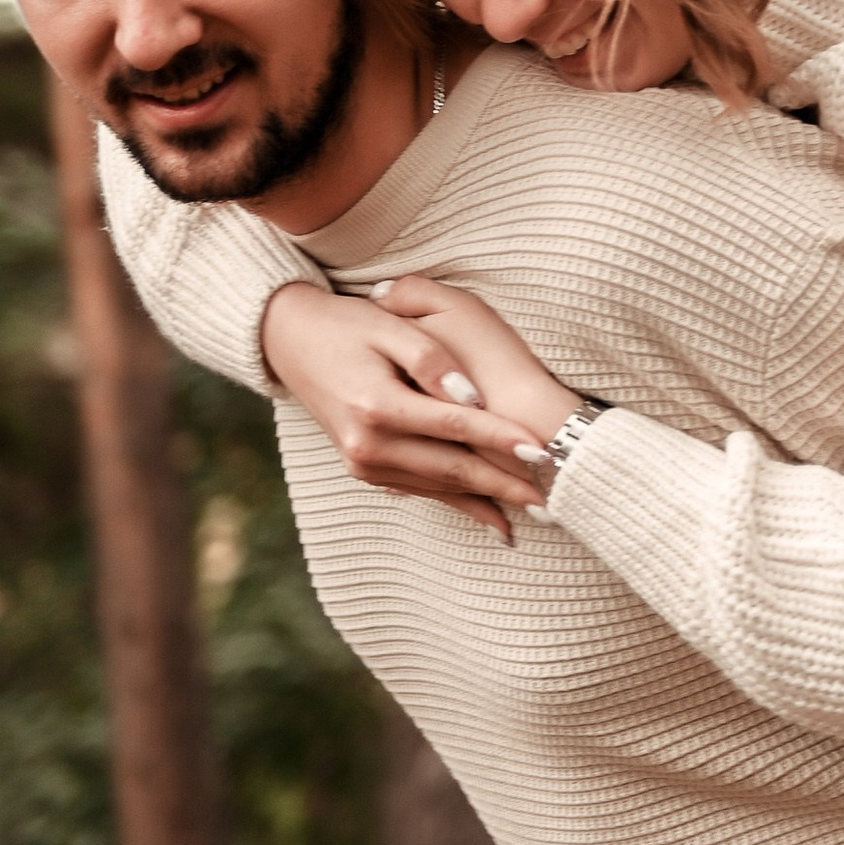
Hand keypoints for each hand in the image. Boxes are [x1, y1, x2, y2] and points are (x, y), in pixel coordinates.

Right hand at [259, 280, 558, 537]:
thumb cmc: (346, 324)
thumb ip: (431, 359)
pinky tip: (493, 520)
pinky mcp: (364, 469)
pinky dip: (459, 504)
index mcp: (376, 405)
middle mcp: (367, 444)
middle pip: (451, 468)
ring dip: (487, 501)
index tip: (543, 450)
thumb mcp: (388, 325)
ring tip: (533, 513)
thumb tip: (472, 398)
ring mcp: (362, 462)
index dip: (501, 438)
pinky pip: (421, 490)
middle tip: (552, 501)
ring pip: (439, 487)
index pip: (455, 426)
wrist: (290, 341)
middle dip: (505, 486)